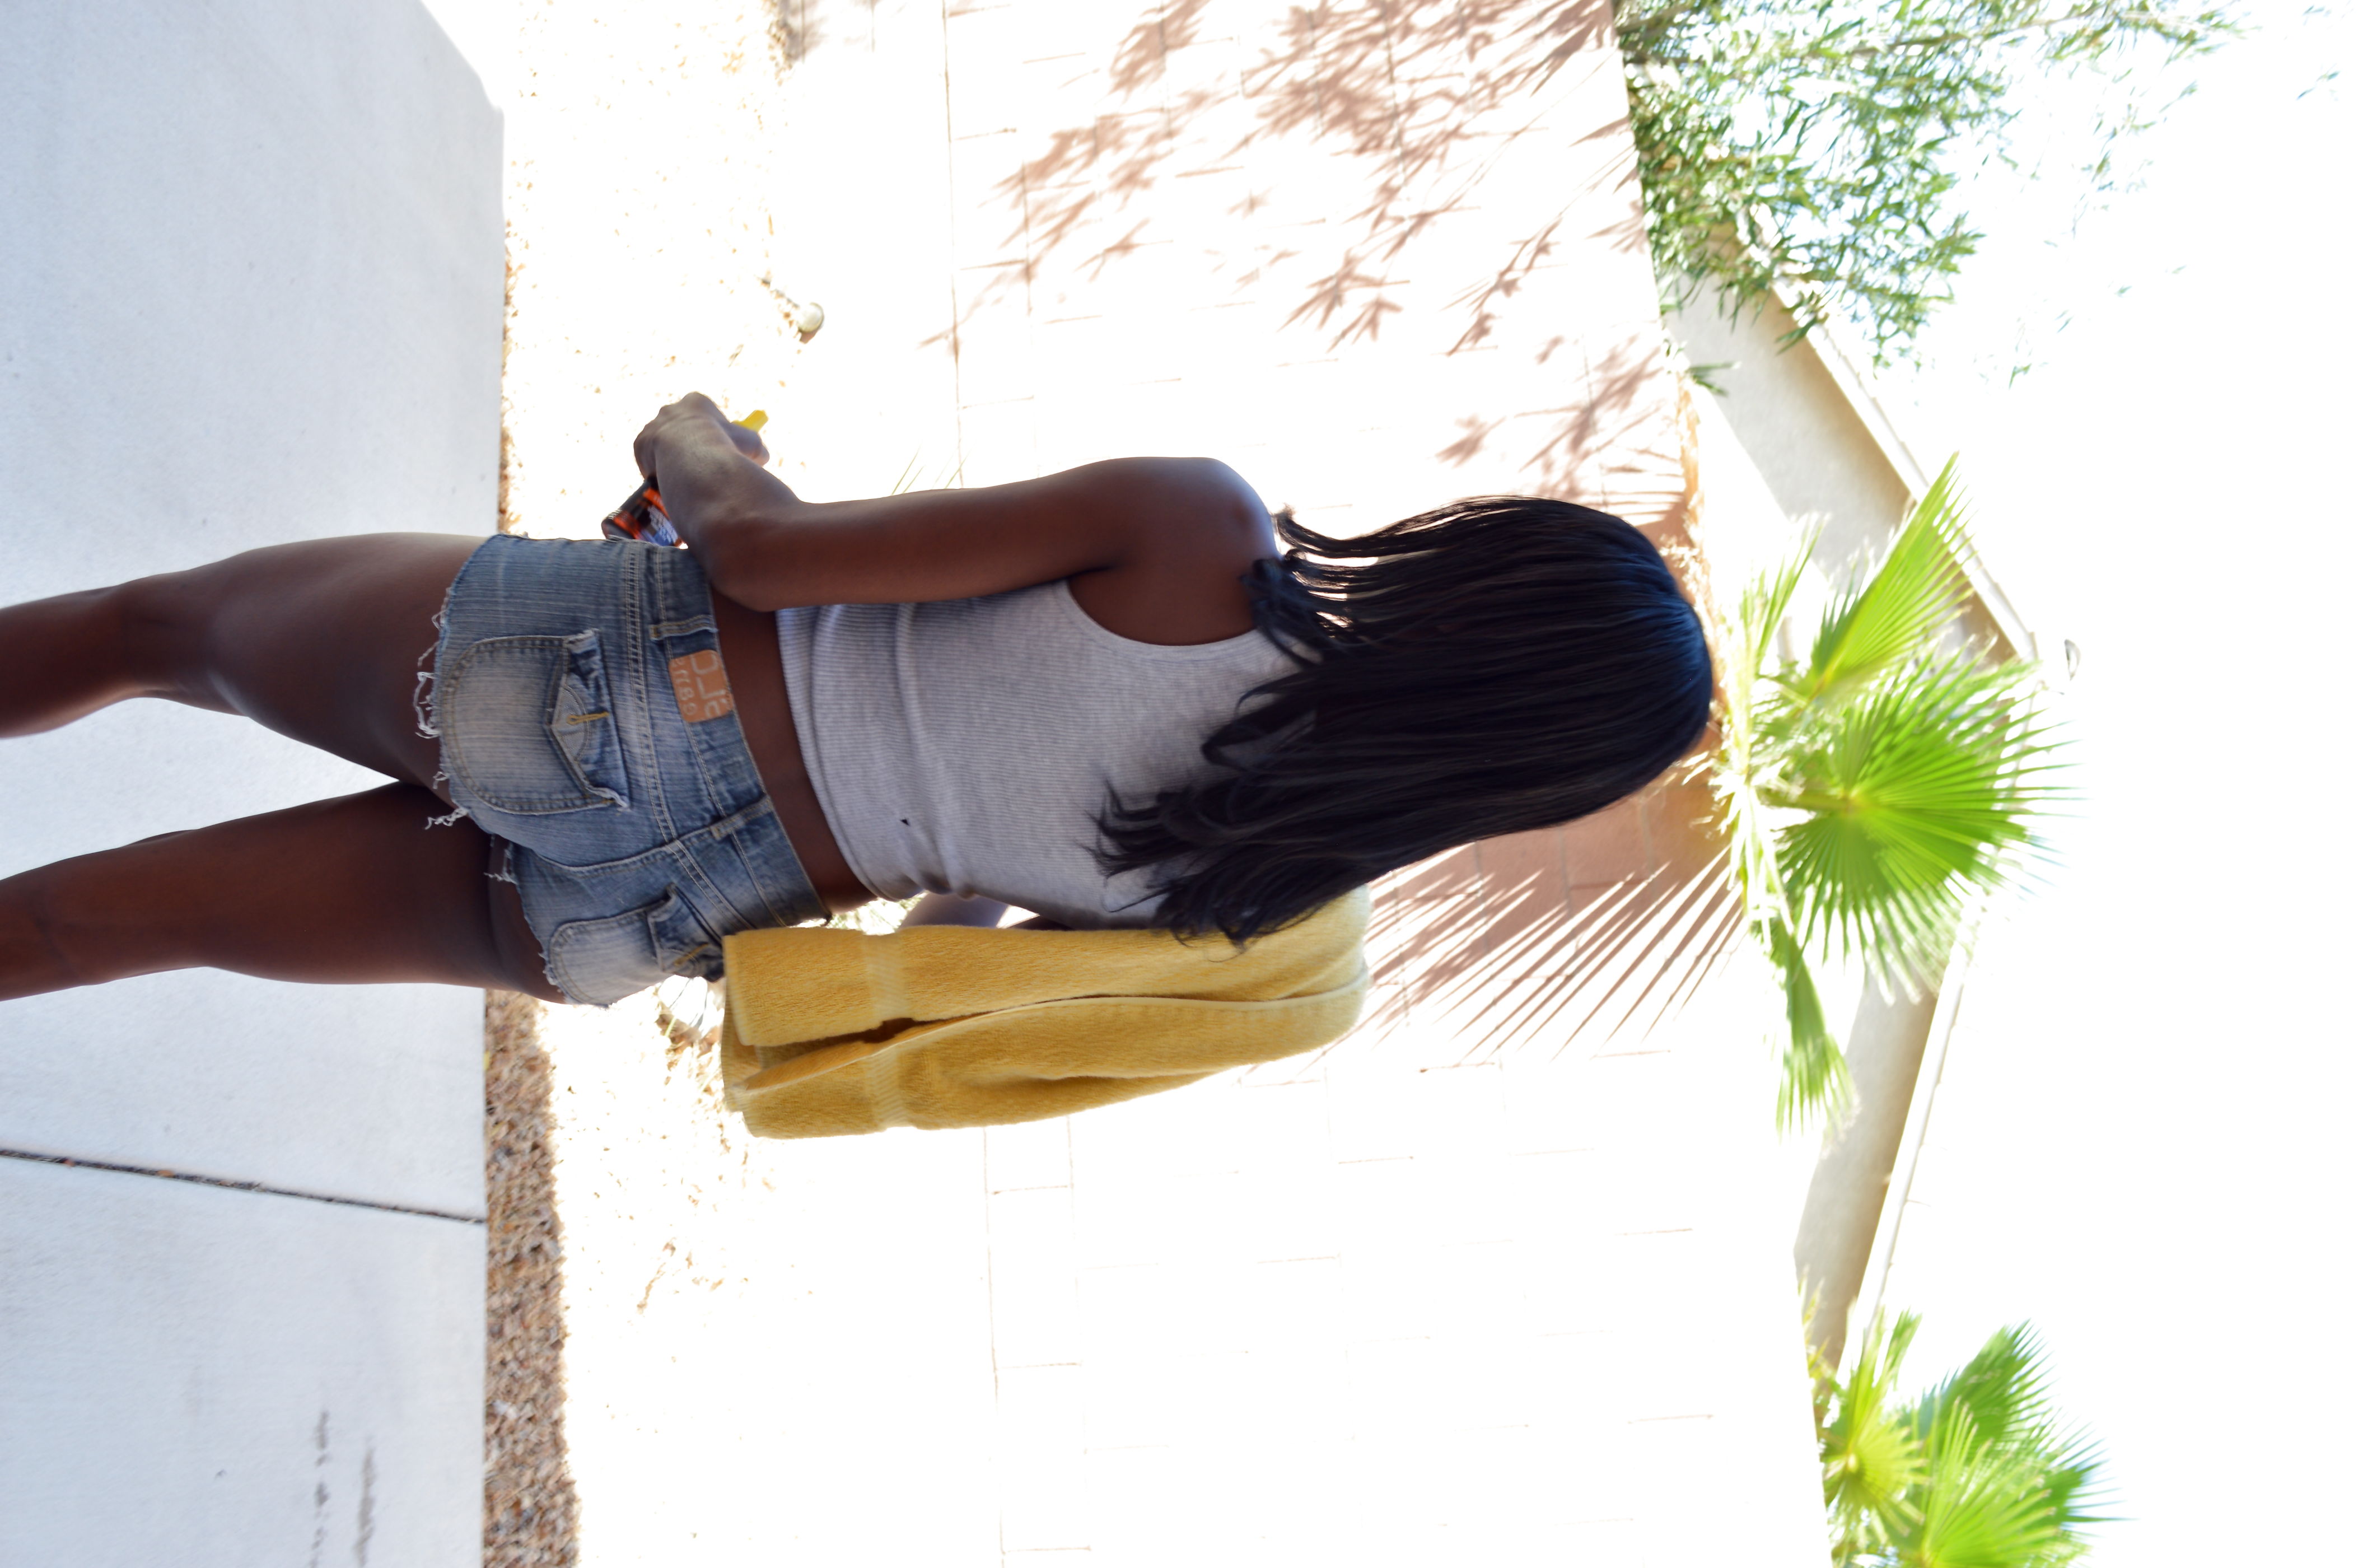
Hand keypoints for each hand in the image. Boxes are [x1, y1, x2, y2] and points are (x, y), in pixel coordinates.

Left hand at [633, 392, 770, 479]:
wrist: (694, 459)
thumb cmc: (726, 448)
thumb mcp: (751, 444)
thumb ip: (755, 447)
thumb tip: (762, 457)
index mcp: (697, 402)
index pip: (703, 414)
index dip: (712, 433)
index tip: (718, 449)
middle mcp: (671, 409)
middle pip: (680, 427)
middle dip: (688, 445)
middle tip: (699, 466)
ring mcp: (653, 425)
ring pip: (662, 444)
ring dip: (672, 458)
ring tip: (684, 476)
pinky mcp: (641, 444)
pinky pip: (649, 459)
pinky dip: (658, 471)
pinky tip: (670, 481)